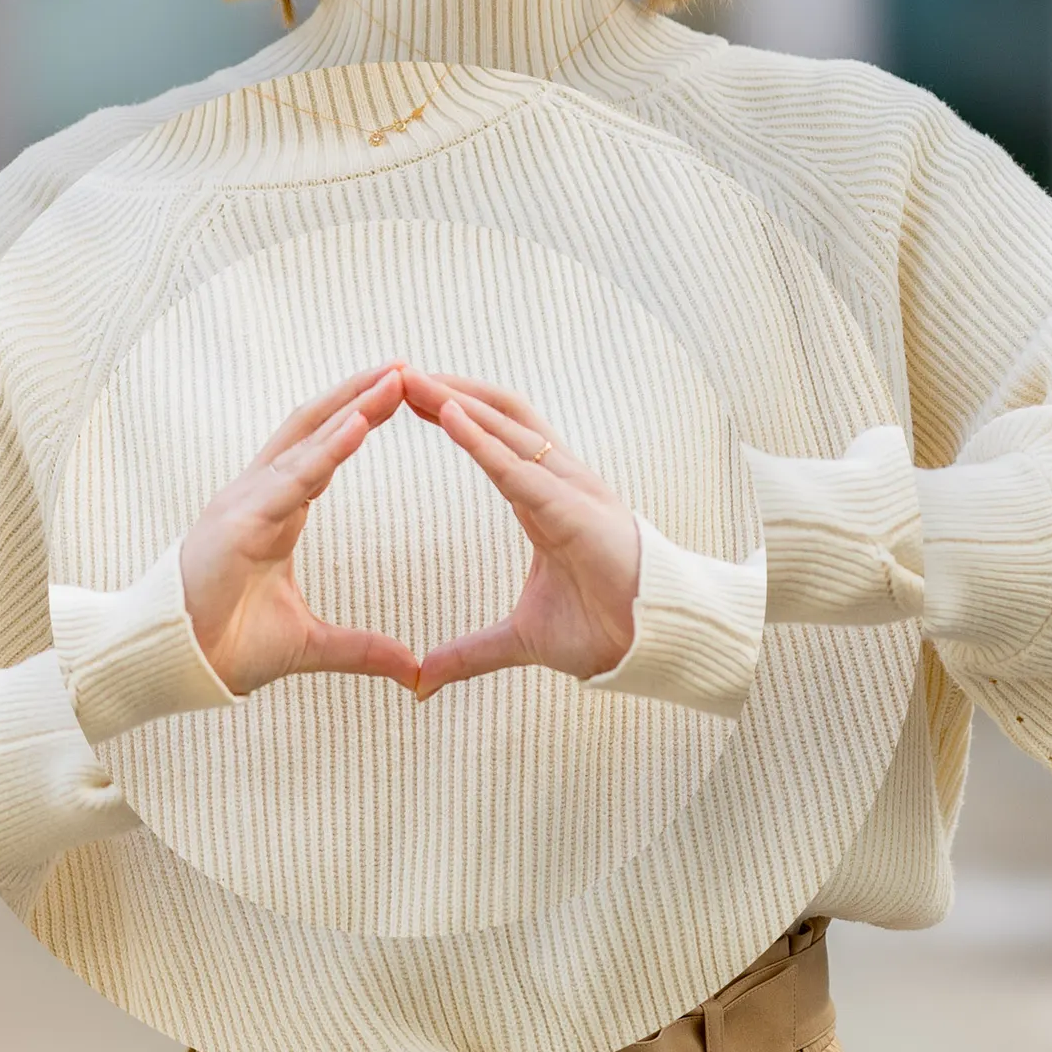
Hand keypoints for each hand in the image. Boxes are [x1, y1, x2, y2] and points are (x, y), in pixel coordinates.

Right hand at [179, 366, 424, 697]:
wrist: (174, 668)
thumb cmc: (225, 647)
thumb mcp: (309, 645)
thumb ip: (360, 648)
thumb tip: (411, 666)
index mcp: (274, 513)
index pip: (321, 451)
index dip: (359, 419)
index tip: (401, 395)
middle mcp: (257, 496)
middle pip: (314, 429)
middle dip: (359, 395)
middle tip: (407, 367)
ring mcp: (244, 504)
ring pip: (305, 442)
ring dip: (352, 407)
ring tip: (395, 378)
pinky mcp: (237, 523)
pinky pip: (291, 478)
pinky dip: (327, 449)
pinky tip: (360, 425)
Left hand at [402, 372, 643, 695]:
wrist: (656, 647)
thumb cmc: (606, 629)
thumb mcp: (520, 639)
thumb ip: (469, 653)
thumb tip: (421, 681)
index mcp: (544, 499)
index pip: (493, 437)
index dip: (453, 412)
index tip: (405, 395)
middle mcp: (558, 481)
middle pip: (497, 416)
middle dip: (448, 390)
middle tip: (395, 370)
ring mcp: (571, 490)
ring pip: (508, 427)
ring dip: (458, 399)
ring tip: (411, 379)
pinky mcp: (576, 510)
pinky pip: (521, 468)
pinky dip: (483, 440)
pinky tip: (449, 416)